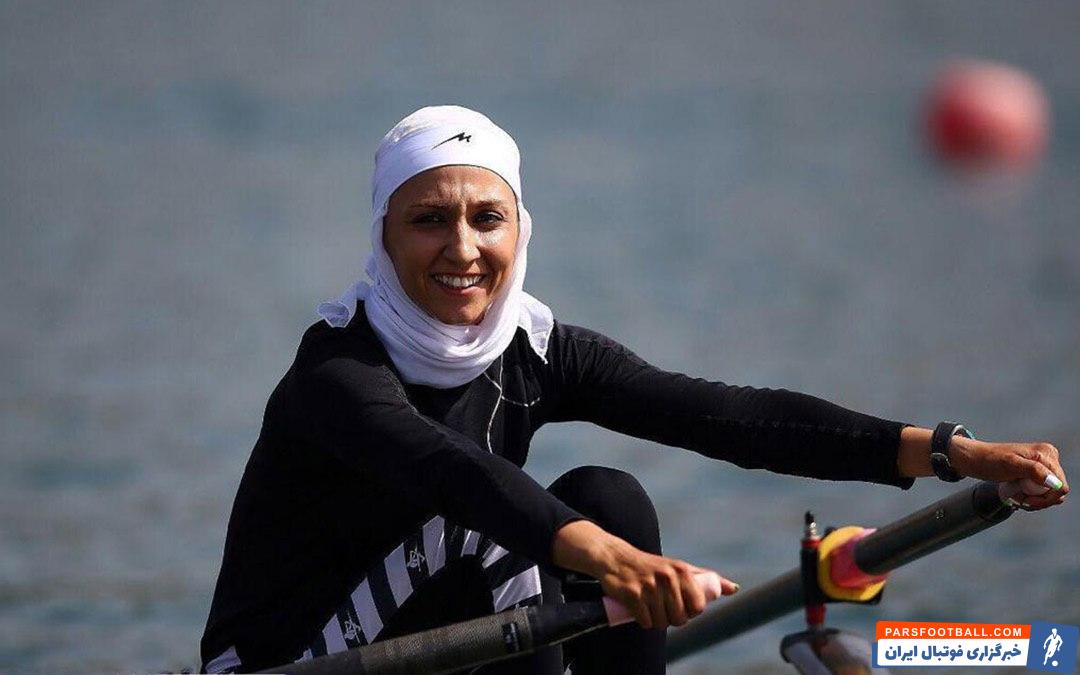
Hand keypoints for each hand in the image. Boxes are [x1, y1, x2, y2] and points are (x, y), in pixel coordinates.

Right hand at [552, 520, 738, 629]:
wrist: (616, 558)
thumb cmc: (653, 567)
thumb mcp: (680, 568)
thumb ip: (706, 578)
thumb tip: (735, 589)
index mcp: (682, 570)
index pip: (698, 607)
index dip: (691, 612)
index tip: (682, 607)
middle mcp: (667, 577)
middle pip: (680, 618)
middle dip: (672, 619)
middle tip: (663, 608)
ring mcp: (649, 586)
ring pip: (662, 623)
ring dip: (656, 621)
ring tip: (651, 608)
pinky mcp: (632, 595)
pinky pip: (645, 622)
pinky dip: (643, 621)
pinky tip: (639, 610)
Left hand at [951, 436, 1068, 510]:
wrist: (975, 460)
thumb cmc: (989, 460)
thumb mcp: (1010, 465)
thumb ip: (1034, 471)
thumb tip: (1055, 483)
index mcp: (1046, 453)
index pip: (1060, 485)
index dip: (1046, 498)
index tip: (1027, 500)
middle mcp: (1048, 459)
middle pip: (1056, 492)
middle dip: (1039, 500)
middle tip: (1020, 499)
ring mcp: (1042, 467)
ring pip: (1049, 495)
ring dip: (1033, 500)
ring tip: (1016, 495)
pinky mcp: (1035, 474)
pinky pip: (1040, 493)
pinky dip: (1028, 497)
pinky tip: (1016, 494)